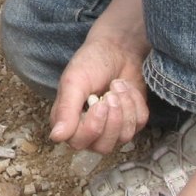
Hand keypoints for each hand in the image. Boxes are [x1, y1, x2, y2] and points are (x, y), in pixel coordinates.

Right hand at [48, 36, 149, 153]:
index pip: (78, 142)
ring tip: (117, 86)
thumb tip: (56, 137)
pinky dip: (135, 103)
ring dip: (125, 107)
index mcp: (68, 122)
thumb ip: (65, 110)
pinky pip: (138, 124)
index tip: (99, 102)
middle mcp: (89, 130)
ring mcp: (112, 128)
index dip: (92, 126)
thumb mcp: (74, 82)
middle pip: (103, 147)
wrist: (118, 49)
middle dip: (113, 119)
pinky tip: (126, 89)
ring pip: (124, 137)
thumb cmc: (91, 62)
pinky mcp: (131, 121)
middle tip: (110, 94)